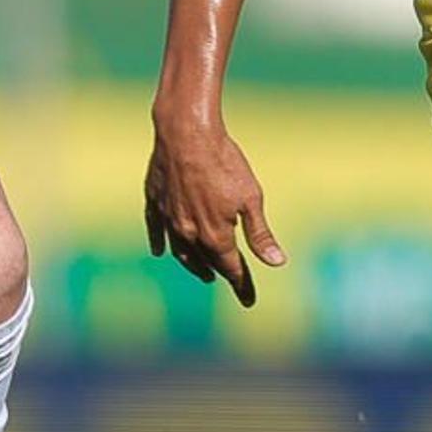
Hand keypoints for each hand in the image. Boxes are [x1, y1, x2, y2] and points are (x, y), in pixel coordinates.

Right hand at [143, 108, 282, 306]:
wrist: (186, 132)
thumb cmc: (224, 161)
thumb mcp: (251, 197)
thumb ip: (260, 233)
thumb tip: (276, 262)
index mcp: (215, 235)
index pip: (231, 268)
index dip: (242, 284)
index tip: (249, 300)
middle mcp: (189, 233)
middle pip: (205, 262)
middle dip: (218, 274)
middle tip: (227, 281)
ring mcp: (168, 218)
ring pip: (180, 251)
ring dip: (192, 264)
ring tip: (202, 272)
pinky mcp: (155, 201)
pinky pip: (155, 230)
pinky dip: (159, 243)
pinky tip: (159, 251)